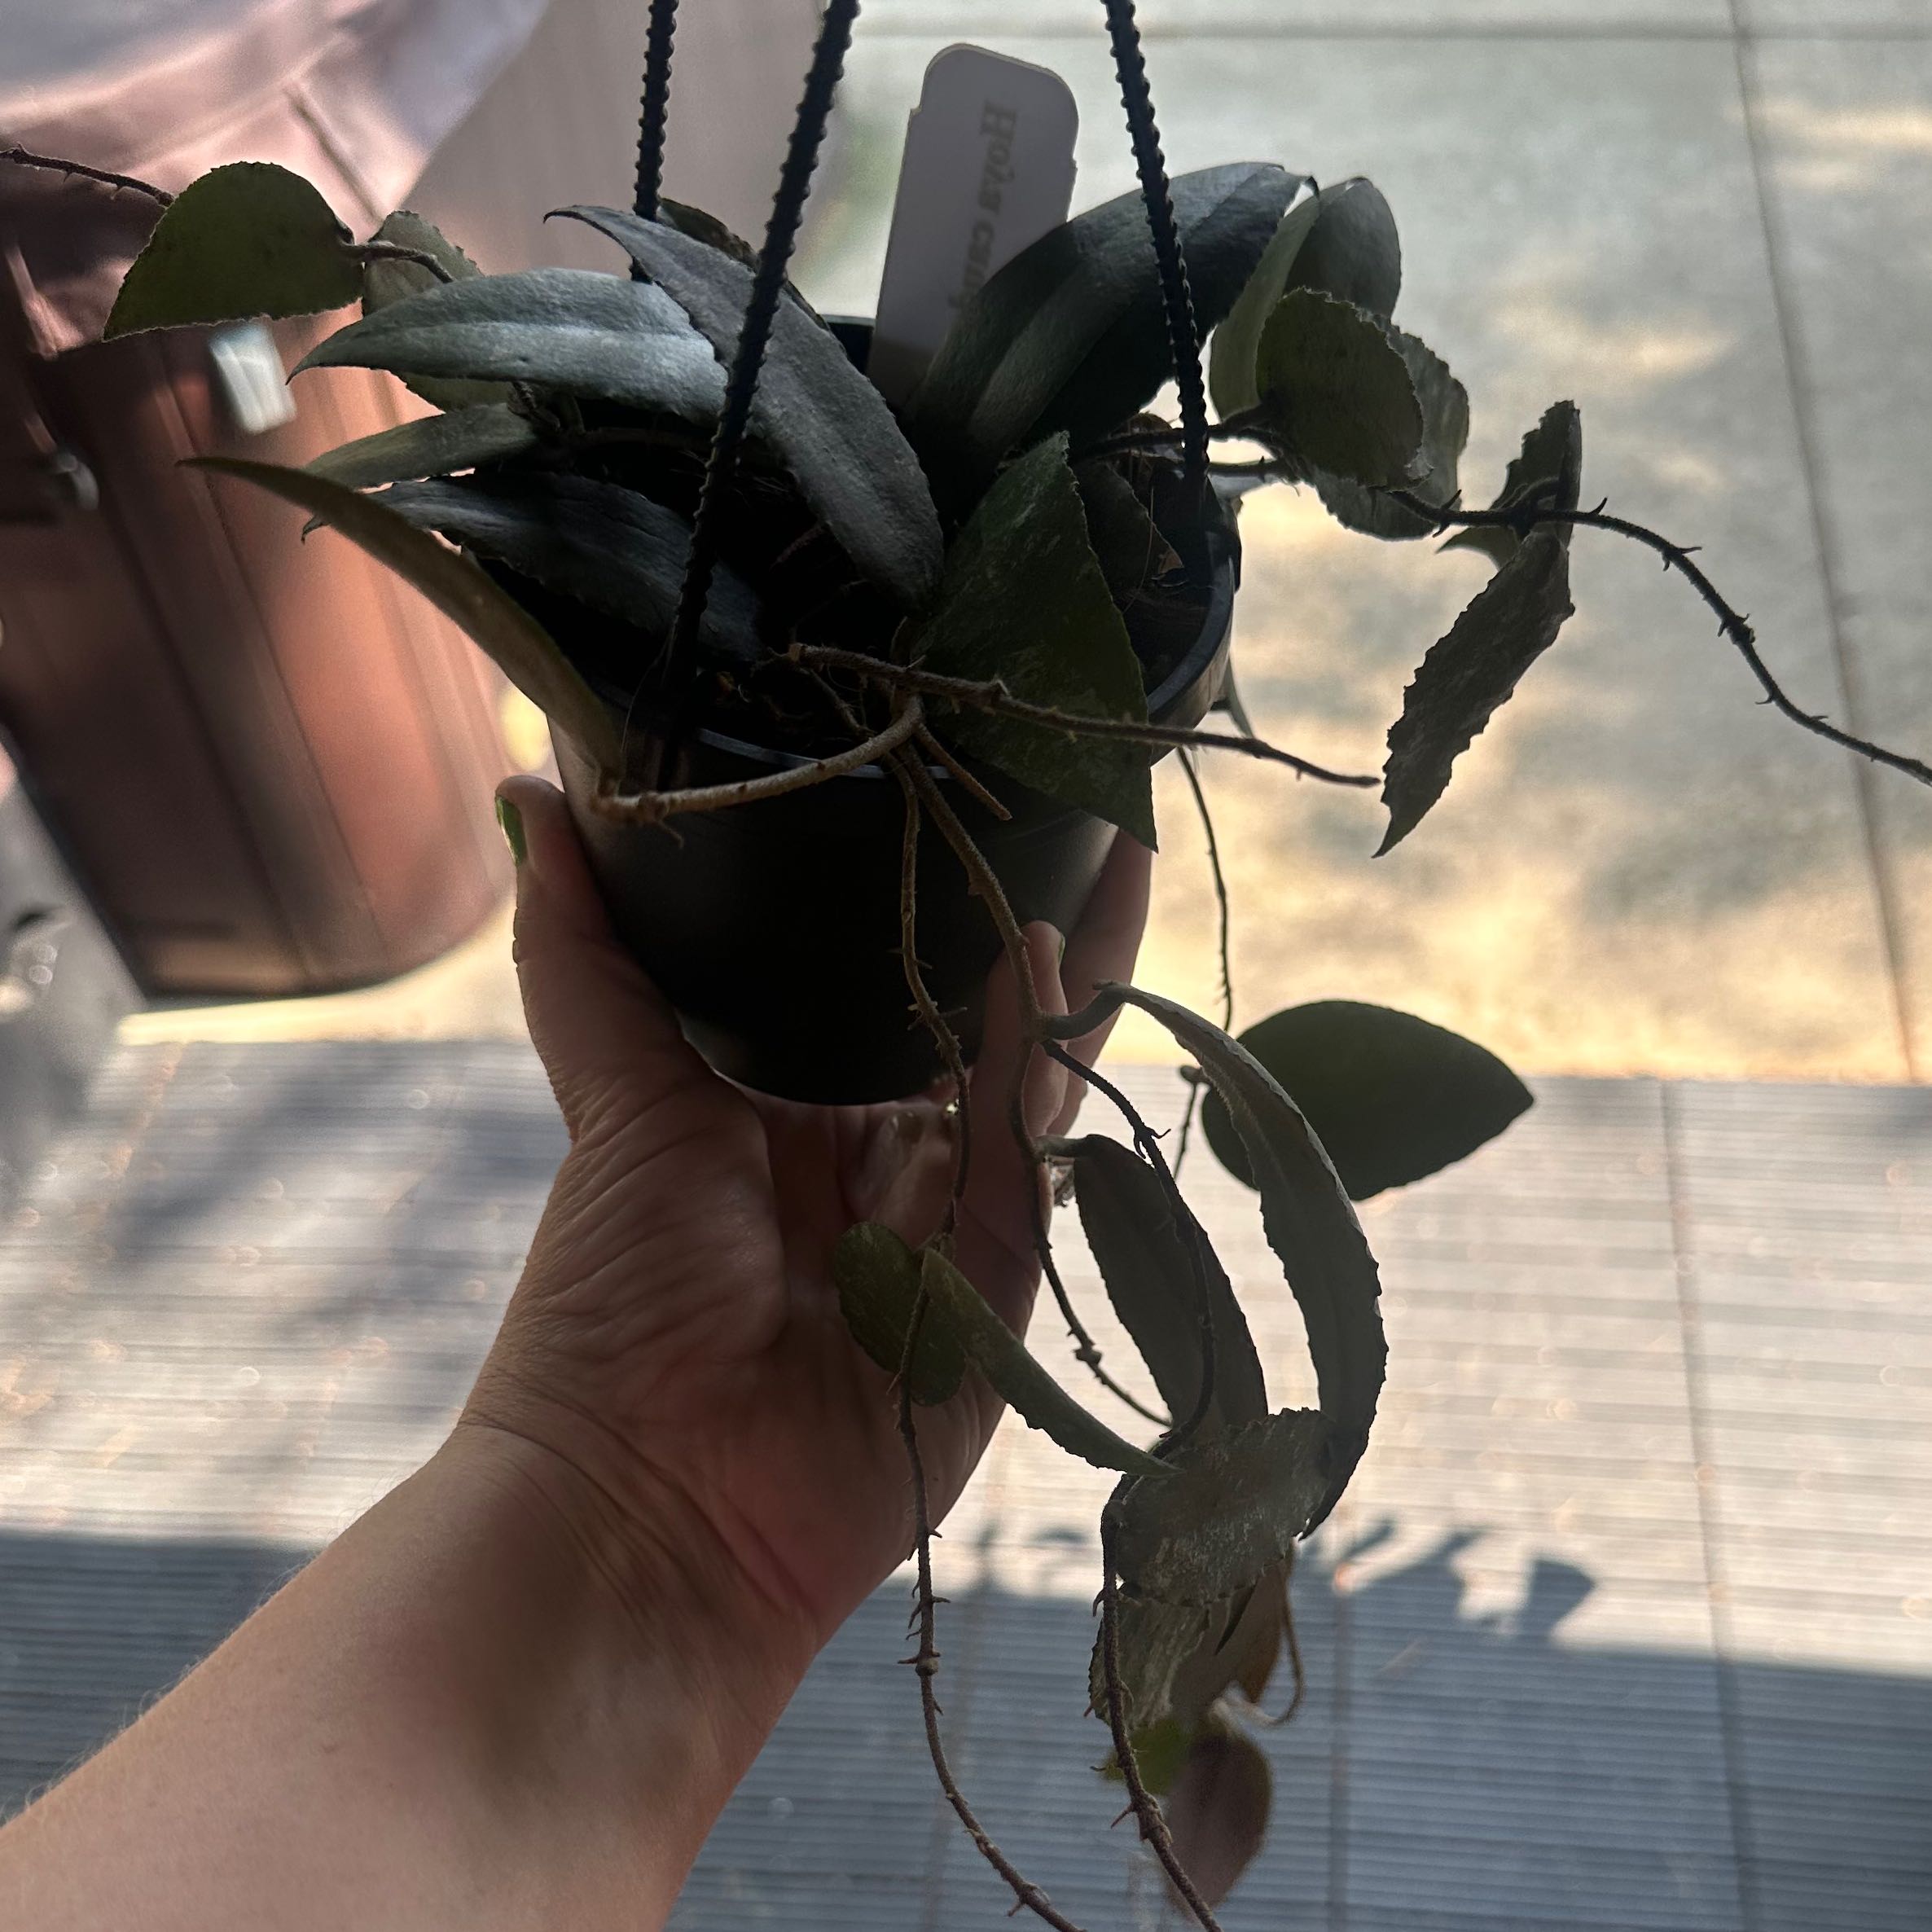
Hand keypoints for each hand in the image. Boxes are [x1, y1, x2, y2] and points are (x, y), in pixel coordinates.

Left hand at [463, 776, 1151, 1709]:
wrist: (647, 1510)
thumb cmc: (608, 1313)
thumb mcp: (614, 1100)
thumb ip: (585, 957)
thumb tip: (527, 795)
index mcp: (804, 1116)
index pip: (886, 983)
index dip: (928, 895)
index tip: (960, 786)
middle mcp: (890, 1158)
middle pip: (976, 1011)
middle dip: (1027, 907)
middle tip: (1068, 784)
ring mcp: (954, 1216)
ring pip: (1029, 1064)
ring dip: (1070, 958)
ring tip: (1108, 832)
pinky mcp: (1002, 1276)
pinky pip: (1028, 1143)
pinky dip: (1038, 1049)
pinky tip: (1042, 948)